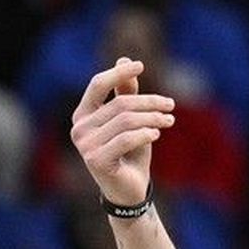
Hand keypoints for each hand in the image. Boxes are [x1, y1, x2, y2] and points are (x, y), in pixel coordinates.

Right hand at [70, 57, 174, 206]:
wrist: (129, 191)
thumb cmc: (129, 153)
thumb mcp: (130, 120)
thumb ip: (126, 93)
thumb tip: (124, 58)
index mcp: (82, 114)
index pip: (97, 85)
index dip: (118, 73)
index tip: (141, 65)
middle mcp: (78, 128)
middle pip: (120, 104)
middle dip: (149, 102)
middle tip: (170, 106)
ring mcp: (85, 145)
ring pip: (126, 121)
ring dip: (153, 119)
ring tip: (169, 121)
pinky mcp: (96, 160)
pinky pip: (126, 139)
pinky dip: (145, 134)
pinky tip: (156, 134)